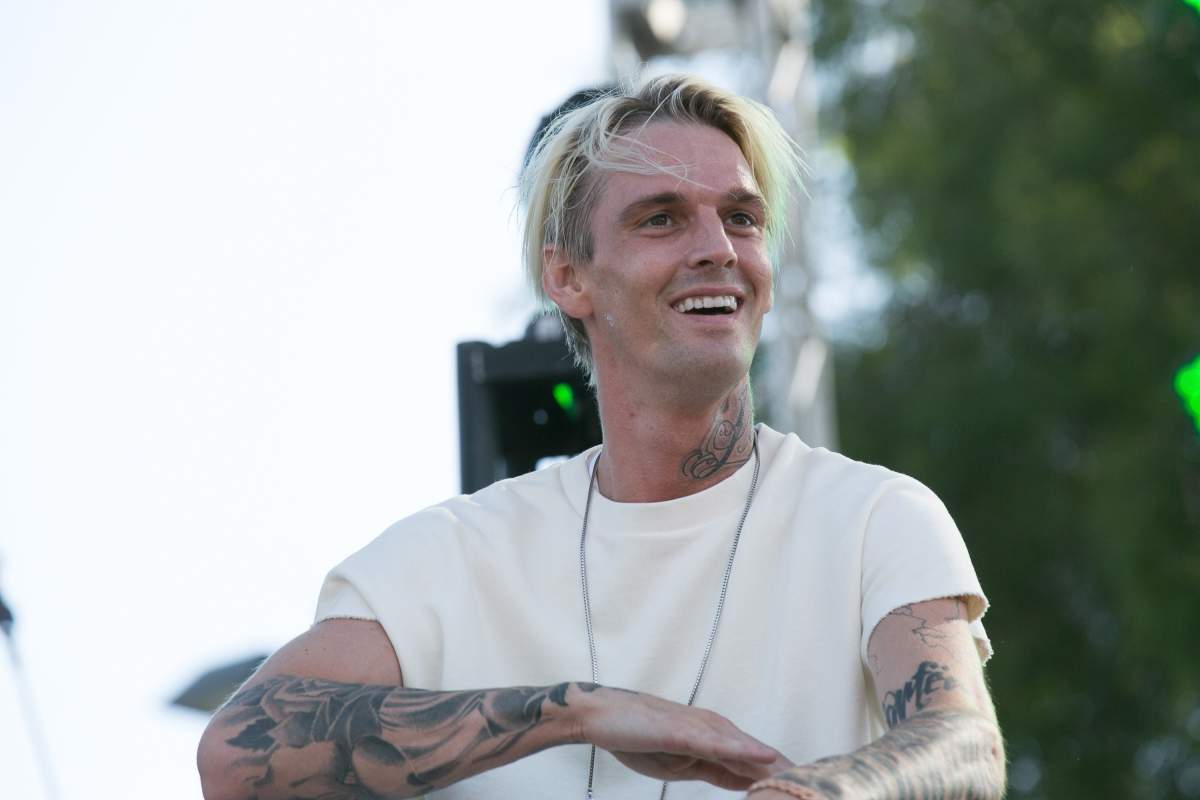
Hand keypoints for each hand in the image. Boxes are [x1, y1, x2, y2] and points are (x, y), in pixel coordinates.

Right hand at [571, 685, 791, 789]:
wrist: (599, 715)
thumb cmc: (637, 736)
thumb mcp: (681, 764)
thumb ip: (716, 771)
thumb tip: (747, 783)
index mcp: (716, 739)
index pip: (760, 762)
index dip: (787, 777)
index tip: (813, 790)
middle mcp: (715, 729)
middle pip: (763, 755)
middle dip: (792, 775)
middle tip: (823, 789)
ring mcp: (700, 728)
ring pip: (748, 750)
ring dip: (778, 767)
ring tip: (806, 781)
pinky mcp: (683, 731)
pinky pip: (719, 744)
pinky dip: (746, 751)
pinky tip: (767, 758)